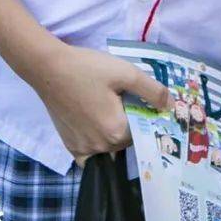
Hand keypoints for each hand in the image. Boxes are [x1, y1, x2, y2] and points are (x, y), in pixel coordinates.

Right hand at [28, 39, 170, 164]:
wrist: (48, 68)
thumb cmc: (88, 68)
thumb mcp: (125, 72)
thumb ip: (152, 90)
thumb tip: (171, 106)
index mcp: (117, 132)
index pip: (142, 129)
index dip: (142, 112)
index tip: (134, 97)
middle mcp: (101, 147)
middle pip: (126, 139)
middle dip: (127, 120)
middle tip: (117, 96)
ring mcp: (83, 150)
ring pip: (109, 145)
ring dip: (111, 129)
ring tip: (102, 103)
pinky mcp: (70, 146)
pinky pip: (91, 152)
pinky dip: (96, 141)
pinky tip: (92, 121)